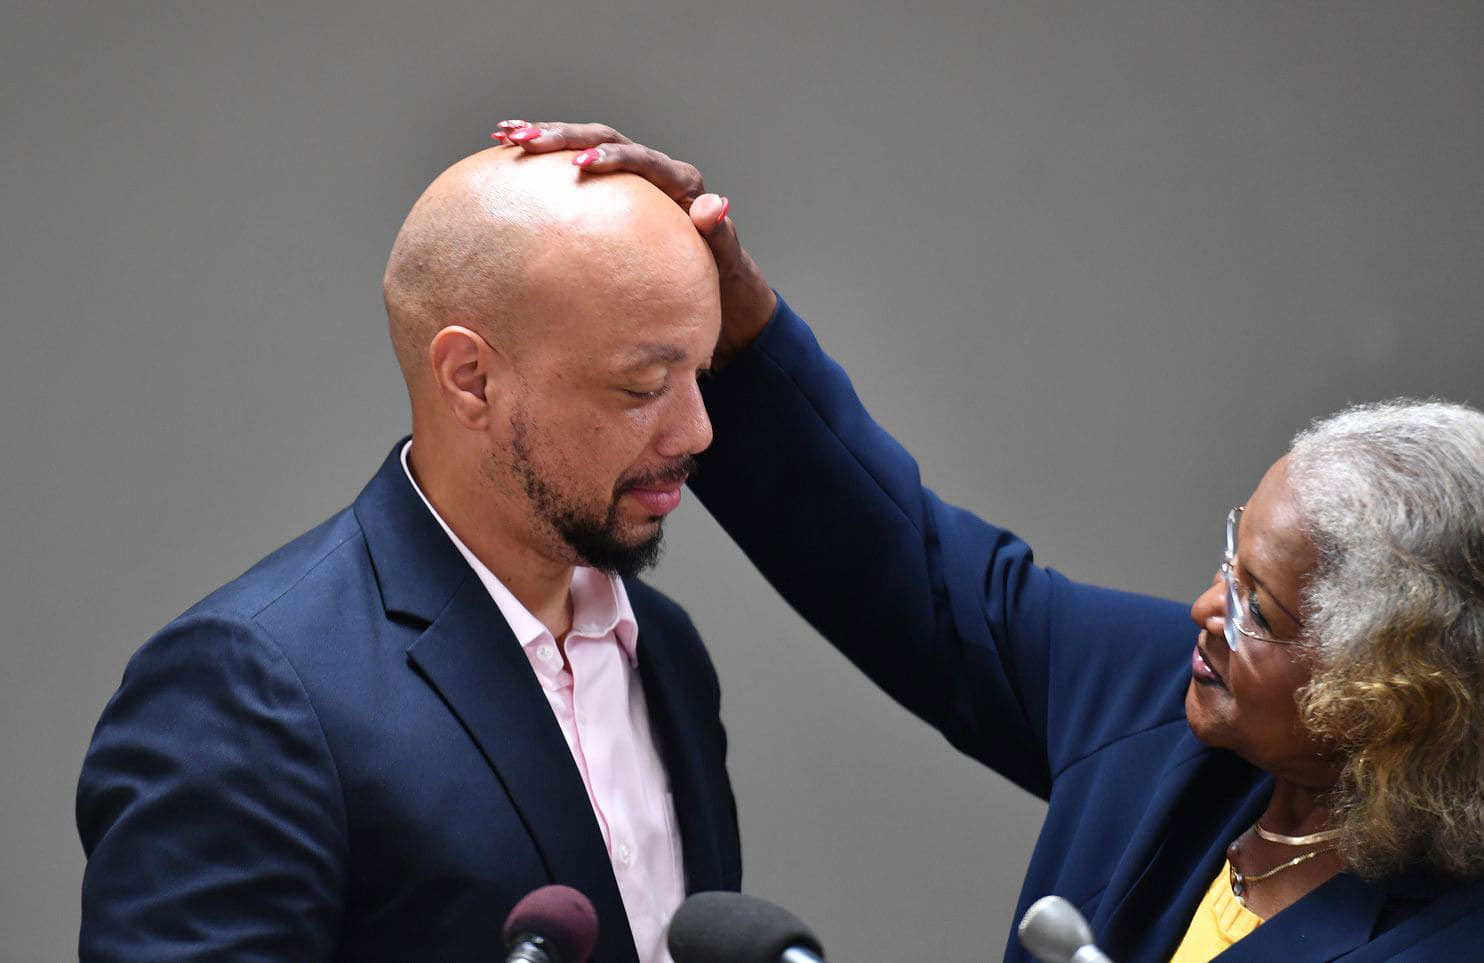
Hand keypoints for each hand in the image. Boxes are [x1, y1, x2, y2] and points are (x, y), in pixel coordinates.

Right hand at [493, 120, 775, 367]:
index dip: (612, 158)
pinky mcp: (613, 189)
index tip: (580, 165)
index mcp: (680, 182)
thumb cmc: (720, 276)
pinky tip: (507, 153)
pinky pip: (576, 164)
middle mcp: (654, 170)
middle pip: (606, 140)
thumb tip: (714, 205)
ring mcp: (632, 176)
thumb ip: (719, 231)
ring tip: (504, 135)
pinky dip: (545, 158)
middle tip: (524, 140)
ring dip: (545, 136)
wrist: (715, 283)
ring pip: (585, 143)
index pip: (642, 159)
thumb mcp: (723, 257)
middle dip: (563, 136)